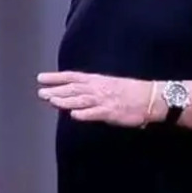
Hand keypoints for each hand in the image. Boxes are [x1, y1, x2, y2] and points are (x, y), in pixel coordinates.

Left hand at [36, 71, 154, 126]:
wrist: (151, 98)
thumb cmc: (131, 92)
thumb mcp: (110, 84)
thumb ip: (93, 88)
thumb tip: (76, 91)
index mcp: (97, 80)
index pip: (72, 77)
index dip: (56, 77)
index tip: (41, 78)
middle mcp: (98, 88)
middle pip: (73, 89)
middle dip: (56, 90)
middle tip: (40, 92)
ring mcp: (104, 100)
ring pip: (81, 100)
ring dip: (65, 101)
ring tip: (51, 101)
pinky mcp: (111, 112)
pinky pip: (95, 113)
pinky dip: (84, 114)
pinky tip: (73, 115)